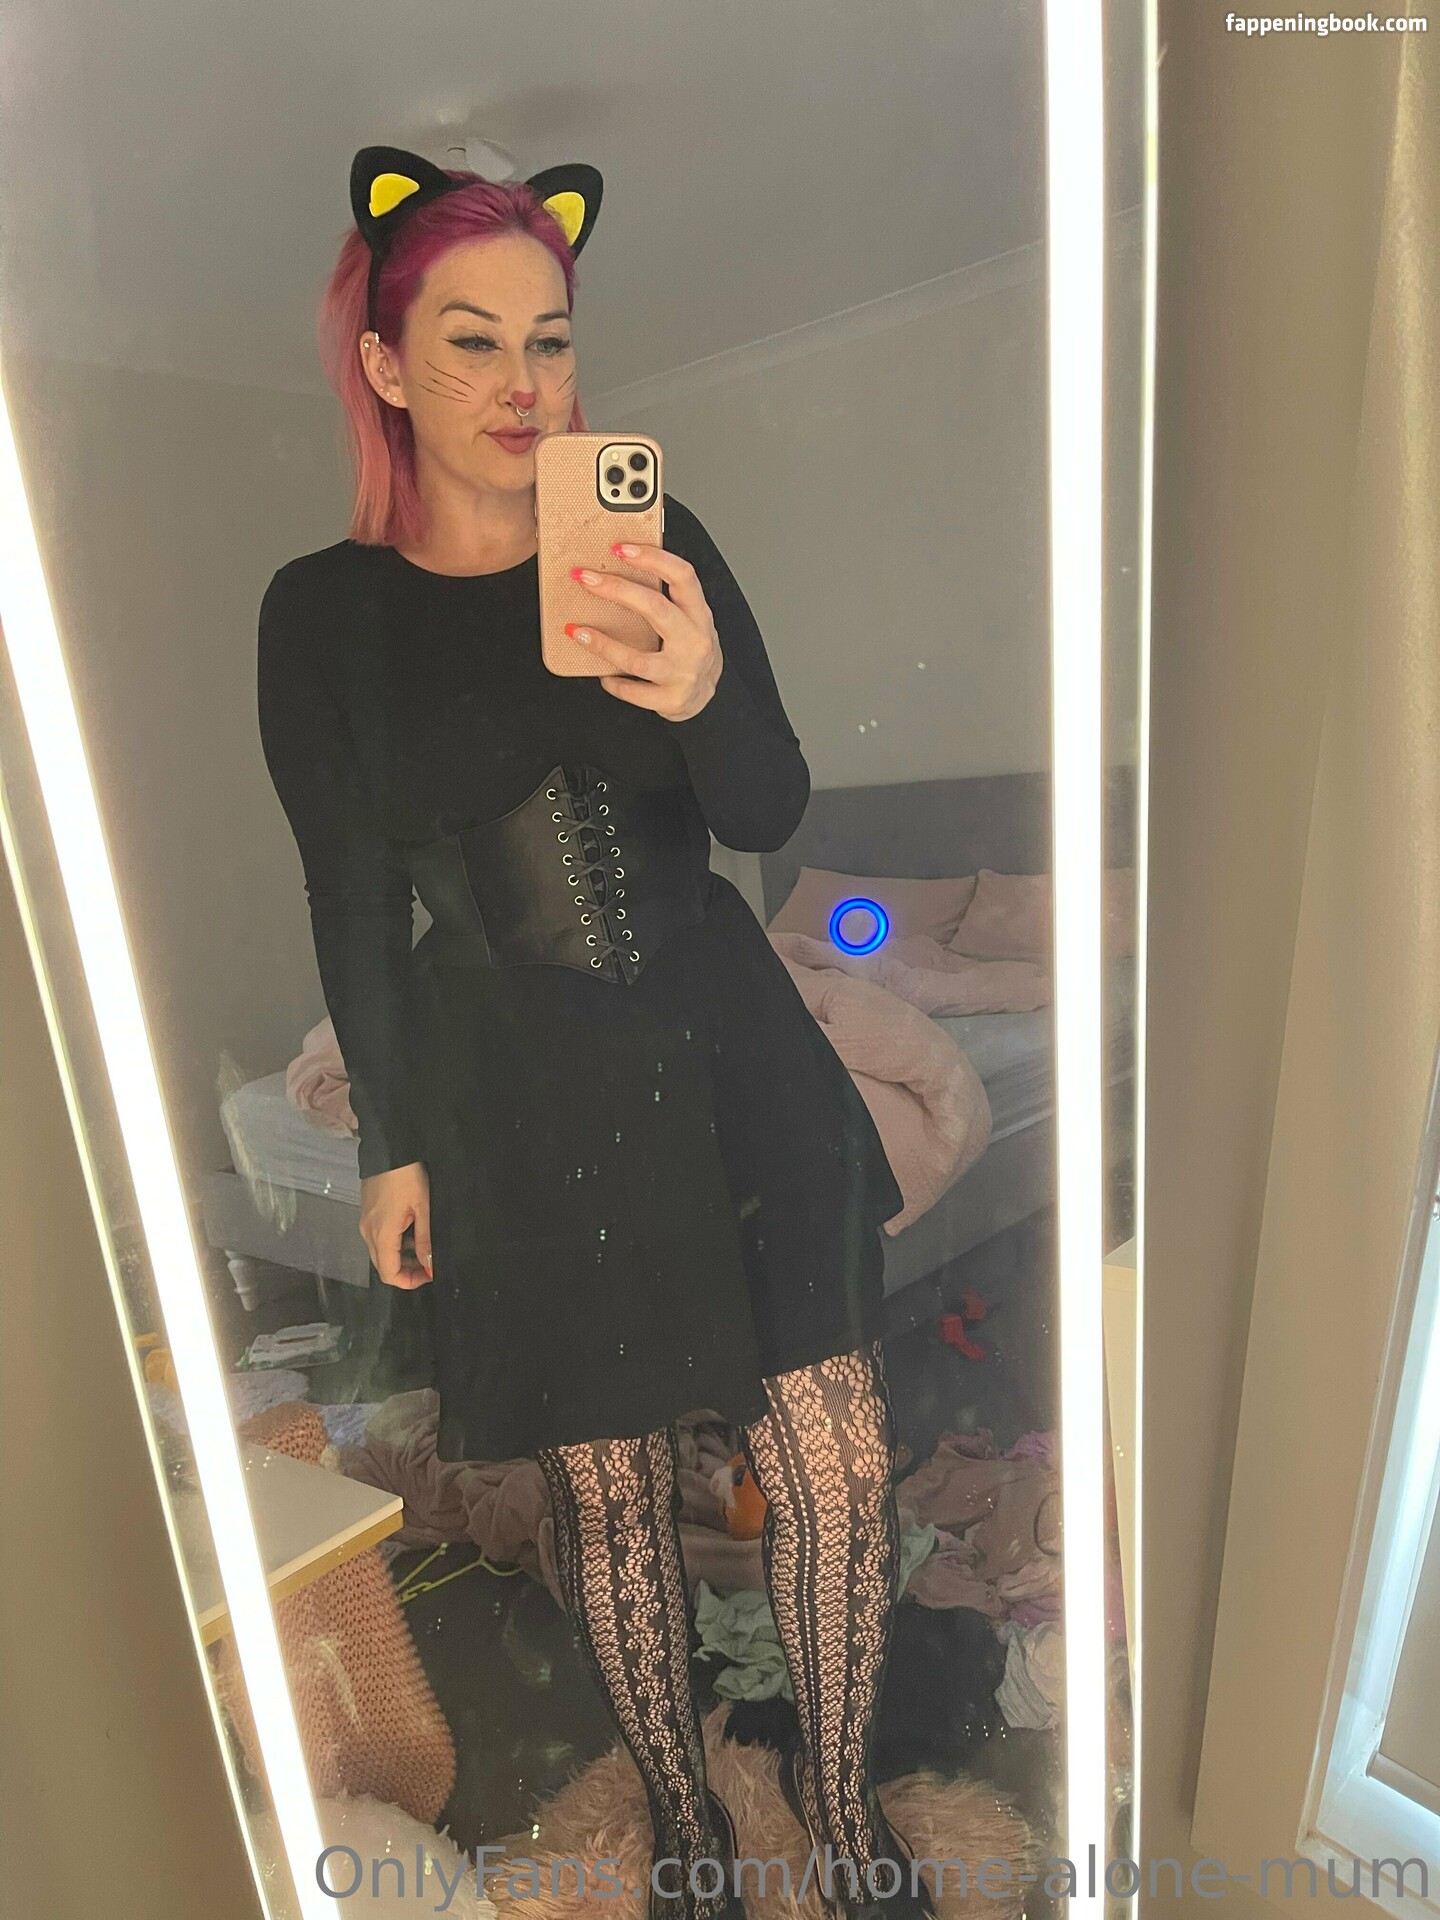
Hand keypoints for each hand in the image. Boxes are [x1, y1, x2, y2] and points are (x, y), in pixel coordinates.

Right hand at [359, 1162, 432, 1289]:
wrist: (389, 1147)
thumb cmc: (407, 1175)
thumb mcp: (424, 1209)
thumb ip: (425, 1241)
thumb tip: (429, 1265)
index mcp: (381, 1235)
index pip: (389, 1274)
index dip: (409, 1281)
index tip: (428, 1275)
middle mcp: (368, 1232)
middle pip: (383, 1265)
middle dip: (406, 1270)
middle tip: (429, 1263)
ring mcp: (365, 1222)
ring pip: (381, 1252)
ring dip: (401, 1256)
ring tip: (424, 1246)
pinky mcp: (367, 1212)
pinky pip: (378, 1237)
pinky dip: (394, 1242)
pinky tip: (411, 1230)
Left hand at [564, 543, 720, 720]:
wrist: (704, 695)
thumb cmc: (688, 650)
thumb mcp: (687, 620)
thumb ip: (665, 597)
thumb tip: (621, 565)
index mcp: (699, 614)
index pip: (682, 576)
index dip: (652, 558)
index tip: (620, 548)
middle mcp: (695, 641)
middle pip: (656, 609)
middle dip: (617, 590)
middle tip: (585, 579)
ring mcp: (684, 673)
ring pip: (638, 659)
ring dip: (603, 645)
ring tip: (578, 633)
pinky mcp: (672, 700)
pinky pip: (634, 691)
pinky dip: (615, 683)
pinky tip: (604, 675)